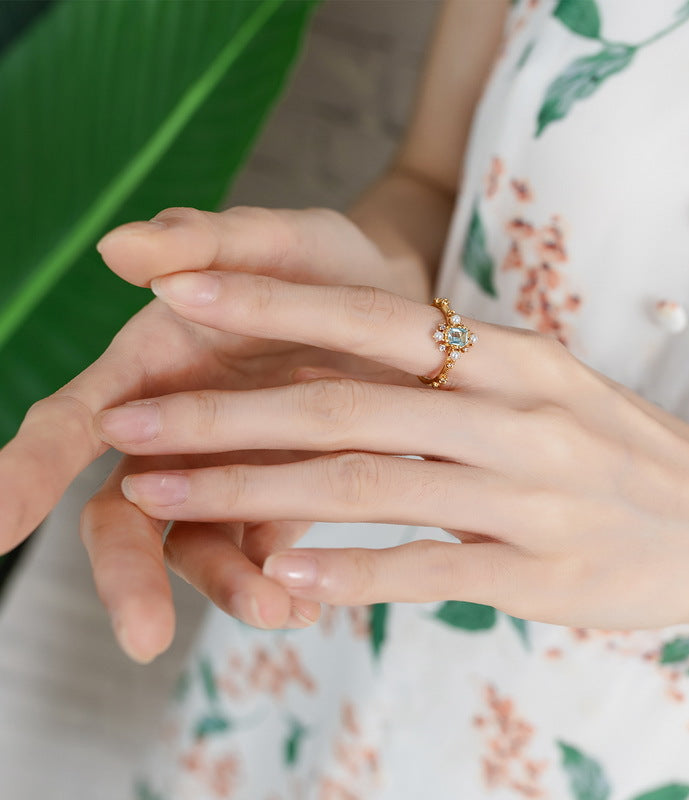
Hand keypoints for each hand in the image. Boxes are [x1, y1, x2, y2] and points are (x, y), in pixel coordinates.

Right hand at [1, 205, 428, 661]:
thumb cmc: (321, 266)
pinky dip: (277, 581)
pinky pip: (263, 552)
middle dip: (127, 573)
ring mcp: (226, 471)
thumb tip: (119, 246)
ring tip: (275, 611)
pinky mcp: (278, 497)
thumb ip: (207, 241)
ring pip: (197, 543)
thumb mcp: (278, 240)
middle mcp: (175, 431)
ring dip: (226, 585)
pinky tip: (306, 605)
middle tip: (145, 635)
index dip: (26, 471)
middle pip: (124, 512)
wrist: (391, 306)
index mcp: (151, 369)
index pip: (71, 424)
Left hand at [99, 269, 688, 643]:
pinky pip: (422, 567)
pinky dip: (343, 571)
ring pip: (364, 484)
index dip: (272, 300)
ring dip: (248, 490)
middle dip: (223, 411)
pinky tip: (275, 574)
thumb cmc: (624, 454)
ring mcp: (528, 494)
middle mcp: (517, 413)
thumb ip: (458, 384)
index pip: (374, 315)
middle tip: (130, 420)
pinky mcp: (536, 572)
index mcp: (514, 356)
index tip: (181, 288)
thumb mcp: (546, 391)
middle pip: (344, 401)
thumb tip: (356, 380)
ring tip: (157, 495)